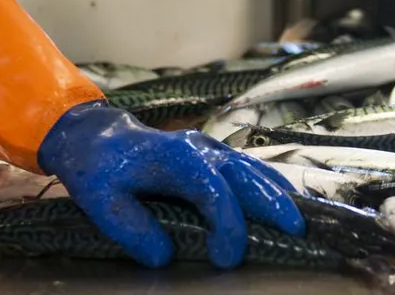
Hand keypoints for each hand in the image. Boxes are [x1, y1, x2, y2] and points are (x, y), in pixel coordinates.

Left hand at [37, 101, 303, 267]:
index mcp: (177, 158)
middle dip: (274, 203)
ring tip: (299, 216)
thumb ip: (132, 228)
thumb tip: (164, 255)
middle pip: (247, 176)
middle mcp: (201, 149)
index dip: (228, 227)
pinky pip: (248, 166)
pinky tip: (282, 197)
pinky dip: (268, 182)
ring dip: (277, 192)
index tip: (227, 258)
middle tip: (296, 230)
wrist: (94, 136)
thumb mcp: (102, 201)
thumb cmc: (98, 168)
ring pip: (253, 168)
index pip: (215, 194)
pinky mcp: (212, 153)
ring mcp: (210, 148)